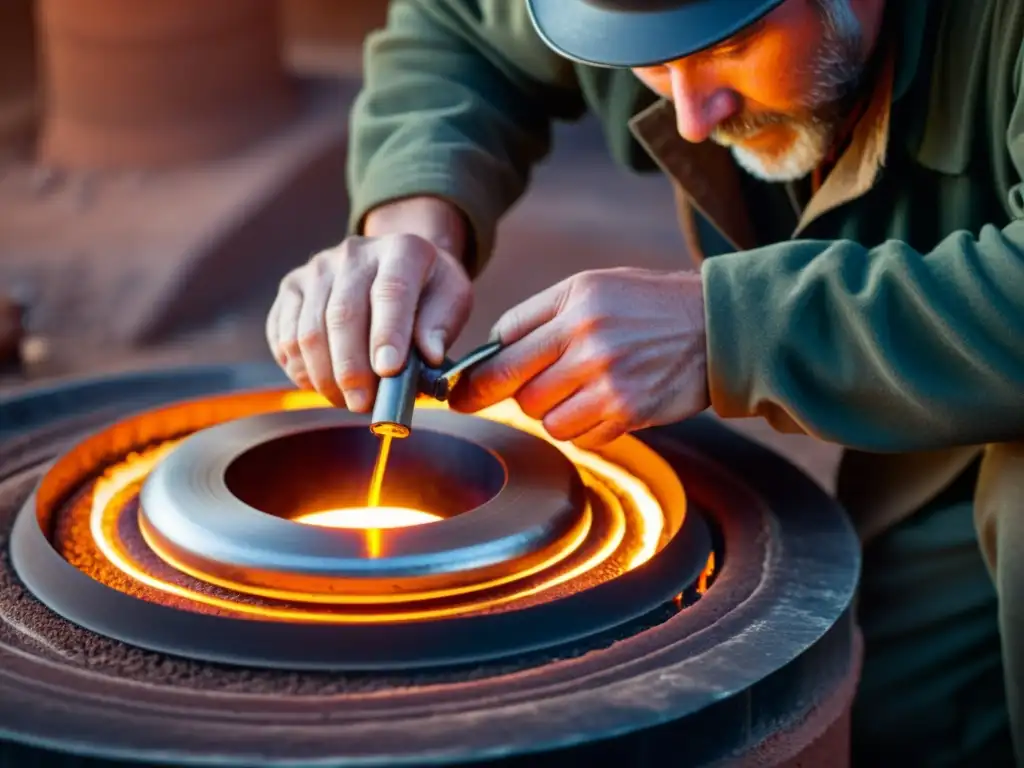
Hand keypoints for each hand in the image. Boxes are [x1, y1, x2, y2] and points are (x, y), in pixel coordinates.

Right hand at [266, 197, 472, 410]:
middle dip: (352, 368)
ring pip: (308, 330)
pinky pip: (283, 336)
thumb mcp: (451, 300)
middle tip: (363, 404)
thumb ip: (441, 326)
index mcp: (402, 249)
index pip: (391, 291)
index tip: (389, 370)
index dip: (388, 333)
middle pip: (342, 315)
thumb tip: (427, 356)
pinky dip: (299, 369)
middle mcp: (354, 253)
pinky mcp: (291, 288)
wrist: (394, 265)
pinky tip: (321, 384)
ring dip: (324, 376)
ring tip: (346, 400)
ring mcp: (317, 269)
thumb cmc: (426, 292)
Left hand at [450, 268, 709, 447]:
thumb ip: (543, 315)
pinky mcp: (629, 411)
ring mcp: (608, 378)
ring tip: (582, 393)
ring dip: (554, 415)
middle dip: (517, 396)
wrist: (719, 327)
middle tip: (534, 390)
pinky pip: (580, 438)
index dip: (477, 374)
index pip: (503, 344)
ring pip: (544, 419)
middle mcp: (588, 338)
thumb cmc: (648, 306)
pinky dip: (584, 430)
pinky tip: (606, 406)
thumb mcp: (595, 287)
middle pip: (516, 388)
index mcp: (574, 302)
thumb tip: (493, 351)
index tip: (461, 392)